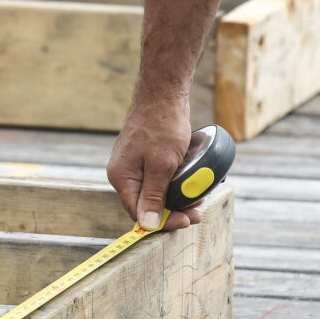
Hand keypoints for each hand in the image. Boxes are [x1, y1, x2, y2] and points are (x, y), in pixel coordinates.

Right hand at [106, 100, 203, 230]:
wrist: (164, 94)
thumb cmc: (162, 125)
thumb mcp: (161, 164)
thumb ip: (154, 195)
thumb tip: (147, 224)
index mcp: (122, 177)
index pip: (138, 212)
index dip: (162, 221)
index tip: (186, 220)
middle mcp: (125, 174)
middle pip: (147, 204)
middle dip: (174, 210)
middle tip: (196, 211)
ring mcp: (135, 165)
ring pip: (156, 192)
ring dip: (177, 198)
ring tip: (197, 196)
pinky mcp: (146, 158)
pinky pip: (160, 179)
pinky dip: (175, 184)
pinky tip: (190, 182)